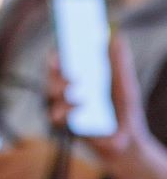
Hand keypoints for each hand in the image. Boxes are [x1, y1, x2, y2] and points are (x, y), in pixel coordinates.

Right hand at [50, 38, 147, 168]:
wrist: (128, 142)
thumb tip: (117, 36)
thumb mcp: (125, 83)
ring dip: (62, 91)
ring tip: (80, 93)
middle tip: (67, 68)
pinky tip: (81, 108)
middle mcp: (66, 91)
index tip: (60, 44)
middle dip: (56, 71)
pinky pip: (56, 116)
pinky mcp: (64, 126)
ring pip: (50, 94)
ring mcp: (62, 108)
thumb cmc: (125, 111)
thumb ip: (119, 61)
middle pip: (50, 75)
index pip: (61, 60)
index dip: (57, 51)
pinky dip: (67, 111)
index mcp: (78, 77)